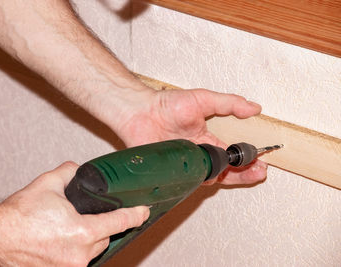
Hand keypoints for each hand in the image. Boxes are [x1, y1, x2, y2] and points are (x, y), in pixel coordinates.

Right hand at [0, 162, 148, 266]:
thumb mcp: (48, 184)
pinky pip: (77, 261)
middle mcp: (79, 255)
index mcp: (82, 232)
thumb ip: (68, 172)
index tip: (144, 211)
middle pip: (105, 237)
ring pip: (92, 251)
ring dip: (89, 239)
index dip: (135, 215)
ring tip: (70, 227)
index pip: (120, 222)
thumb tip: (76, 169)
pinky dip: (76, 250)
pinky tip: (63, 240)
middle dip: (103, 225)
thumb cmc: (18, 216)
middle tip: (91, 215)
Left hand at [117, 89, 266, 184]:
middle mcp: (198, 154)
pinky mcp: (173, 172)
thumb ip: (229, 104)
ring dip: (229, 177)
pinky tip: (216, 178)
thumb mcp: (203, 99)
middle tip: (259, 172)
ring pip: (211, 178)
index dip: (246, 159)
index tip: (261, 160)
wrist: (140, 112)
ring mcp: (186, 165)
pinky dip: (203, 182)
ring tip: (245, 172)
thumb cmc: (167, 105)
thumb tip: (254, 108)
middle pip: (225, 170)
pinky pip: (190, 183)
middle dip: (244, 173)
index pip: (231, 154)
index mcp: (206, 139)